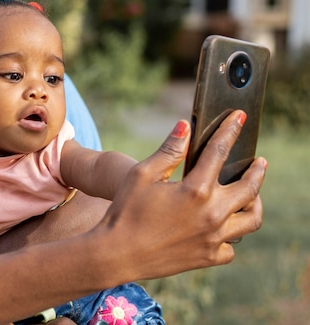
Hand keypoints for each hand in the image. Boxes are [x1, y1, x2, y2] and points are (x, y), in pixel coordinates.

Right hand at [96, 110, 264, 280]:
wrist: (116, 254)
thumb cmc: (125, 211)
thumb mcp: (141, 175)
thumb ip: (168, 151)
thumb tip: (186, 126)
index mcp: (195, 190)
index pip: (219, 152)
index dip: (230, 131)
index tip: (240, 117)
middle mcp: (212, 214)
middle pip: (249, 187)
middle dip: (257, 170)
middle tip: (259, 162)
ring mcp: (213, 238)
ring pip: (251, 220)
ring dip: (255, 203)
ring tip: (251, 196)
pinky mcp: (208, 258)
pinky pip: (231, 247)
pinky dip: (231, 235)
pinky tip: (224, 228)